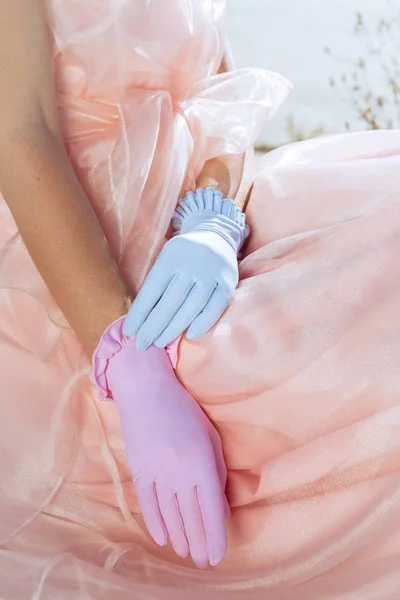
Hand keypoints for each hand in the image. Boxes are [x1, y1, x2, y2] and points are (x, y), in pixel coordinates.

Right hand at [93, 318, 228, 567]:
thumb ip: (219, 475)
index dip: (215, 536)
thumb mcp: (211, 439)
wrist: (147, 391)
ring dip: (179, 537)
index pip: (211, 510)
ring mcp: (156, 472)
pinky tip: (163, 538)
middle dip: (199, 543)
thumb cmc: (186, 412)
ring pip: (169, 515)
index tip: (218, 556)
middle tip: (204, 562)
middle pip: (190, 517)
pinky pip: (147, 505)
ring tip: (187, 553)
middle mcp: (179, 472)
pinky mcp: (138, 470)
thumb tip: (222, 511)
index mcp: (201, 462)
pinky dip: (156, 523)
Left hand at [124, 188, 247, 348]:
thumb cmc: (183, 255)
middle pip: (170, 300)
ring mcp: (211, 272)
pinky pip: (216, 305)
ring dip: (174, 327)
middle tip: (142, 345)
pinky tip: (190, 335)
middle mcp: (191, 264)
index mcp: (170, 257)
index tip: (129, 332)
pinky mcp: (228, 280)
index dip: (139, 312)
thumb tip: (139, 318)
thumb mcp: (166, 259)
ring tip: (160, 342)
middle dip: (154, 325)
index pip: (151, 289)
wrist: (216, 234)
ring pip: (192, 305)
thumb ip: (156, 284)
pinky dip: (204, 321)